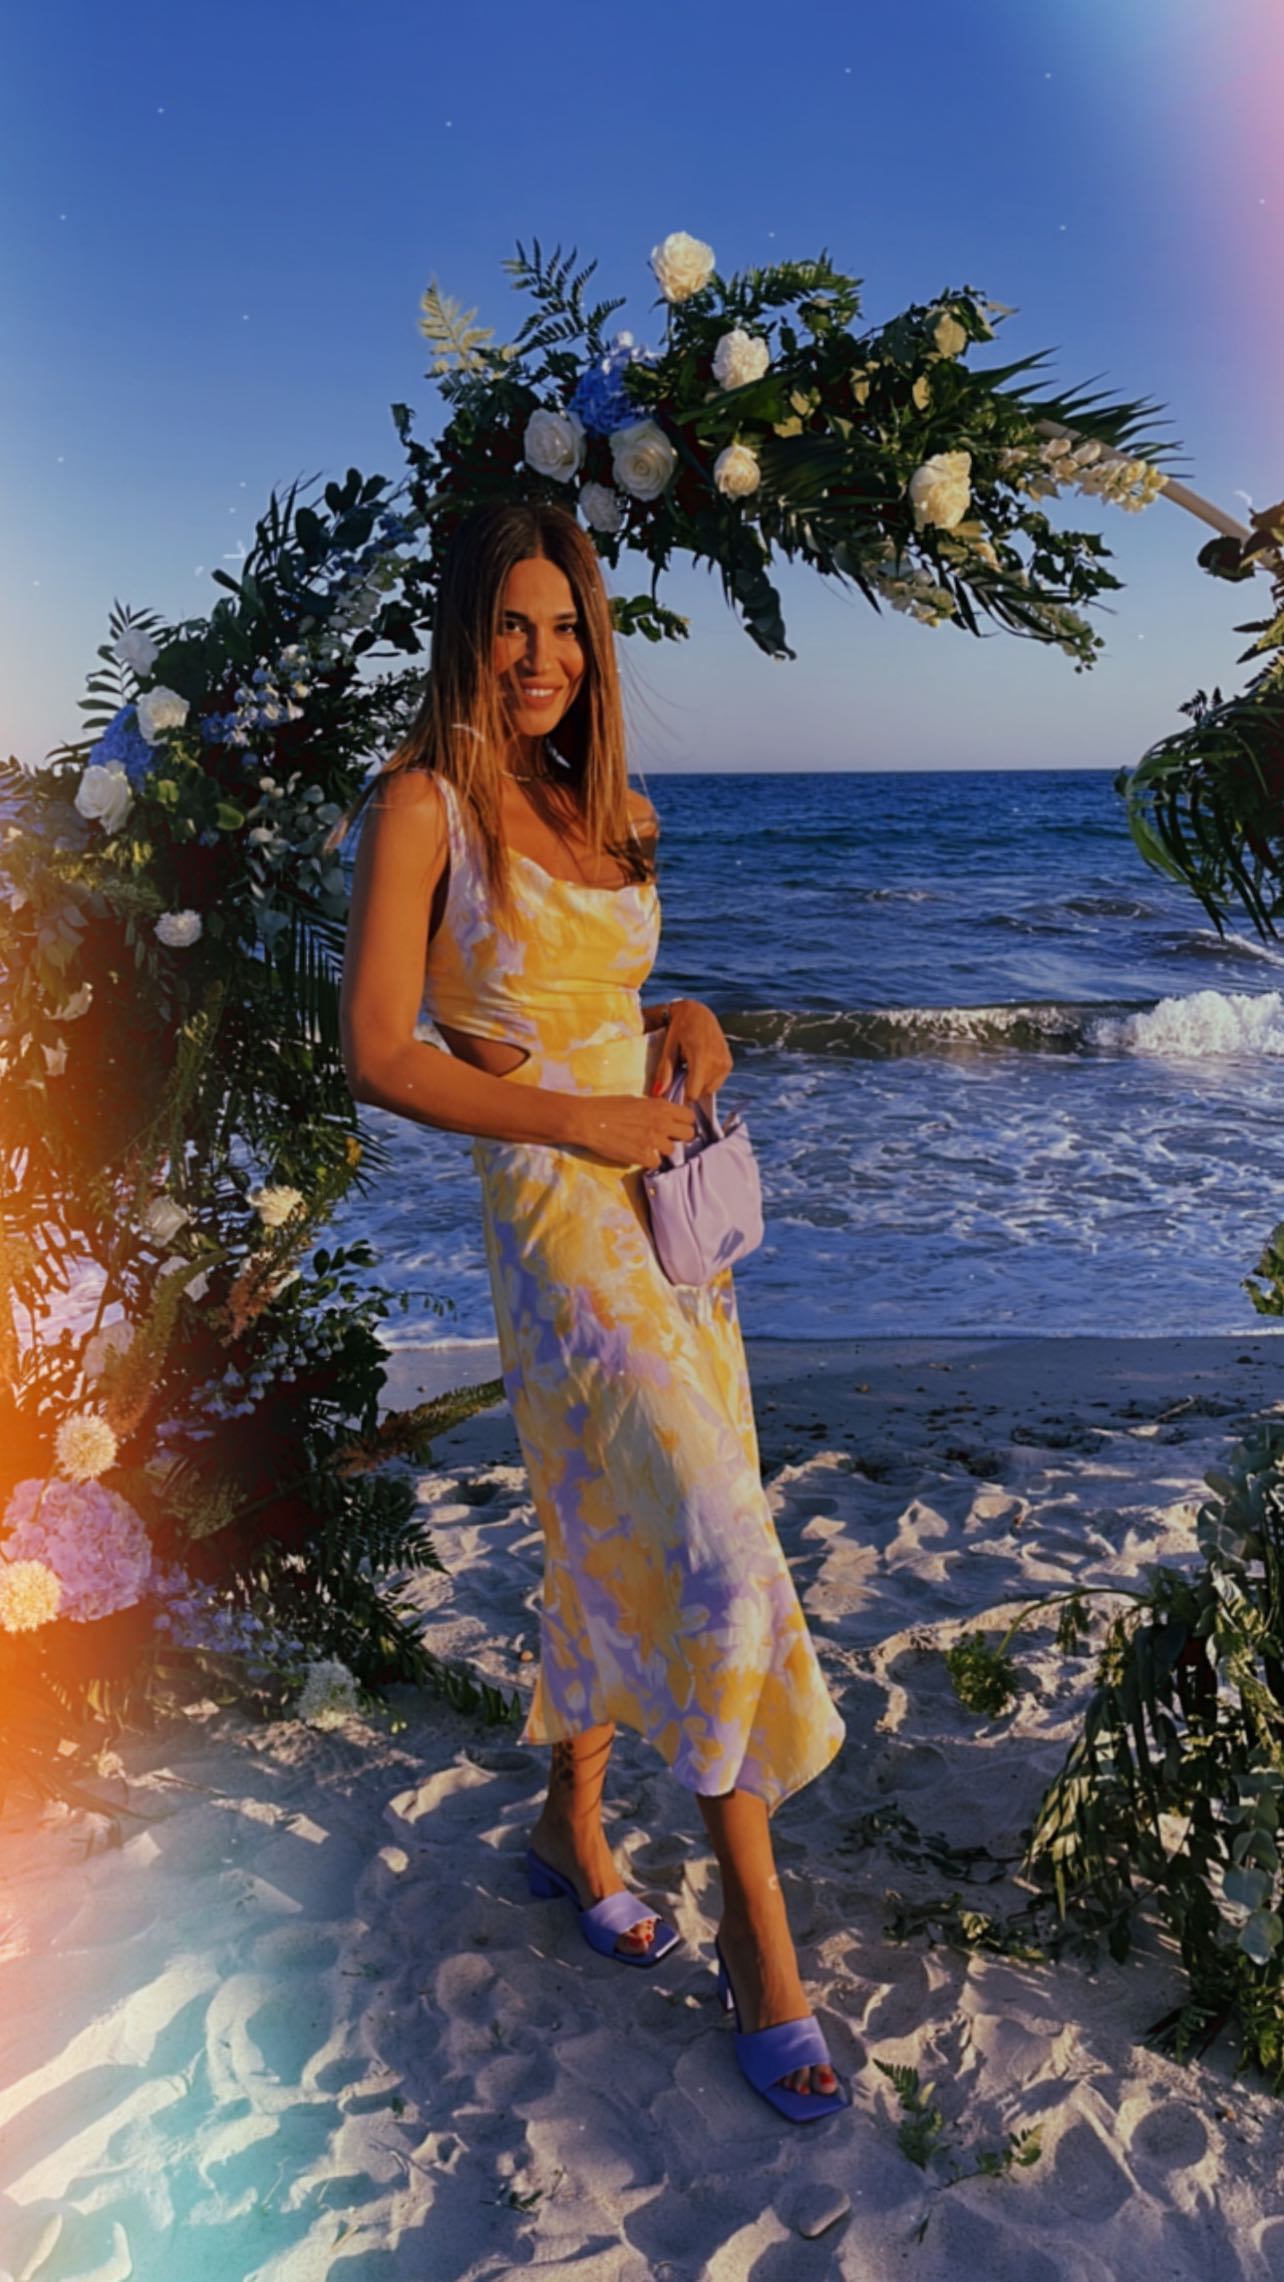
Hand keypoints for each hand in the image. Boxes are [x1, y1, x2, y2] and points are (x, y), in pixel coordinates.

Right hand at [568, 1092, 698, 1170]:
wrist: (588, 1120)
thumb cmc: (607, 1106)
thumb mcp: (637, 1101)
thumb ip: (655, 1109)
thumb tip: (666, 1116)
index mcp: (661, 1106)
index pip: (689, 1117)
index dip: (683, 1122)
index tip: (675, 1125)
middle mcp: (661, 1123)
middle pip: (688, 1135)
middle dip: (679, 1137)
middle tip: (666, 1138)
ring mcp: (653, 1141)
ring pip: (672, 1151)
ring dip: (661, 1150)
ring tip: (645, 1145)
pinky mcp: (643, 1156)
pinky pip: (656, 1163)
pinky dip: (648, 1160)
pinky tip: (637, 1153)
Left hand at [650, 998, 733, 1101]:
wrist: (698, 1012)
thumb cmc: (679, 1028)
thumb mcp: (669, 1047)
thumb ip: (664, 1071)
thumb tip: (657, 1093)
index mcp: (701, 1057)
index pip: (693, 1093)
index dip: (681, 1095)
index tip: (674, 1086)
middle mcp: (717, 1062)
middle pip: (700, 1093)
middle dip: (689, 1087)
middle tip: (682, 1070)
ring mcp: (725, 1063)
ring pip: (709, 1090)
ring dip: (698, 1084)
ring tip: (691, 1066)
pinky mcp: (729, 1063)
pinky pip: (716, 1083)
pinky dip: (707, 1079)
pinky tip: (700, 1065)